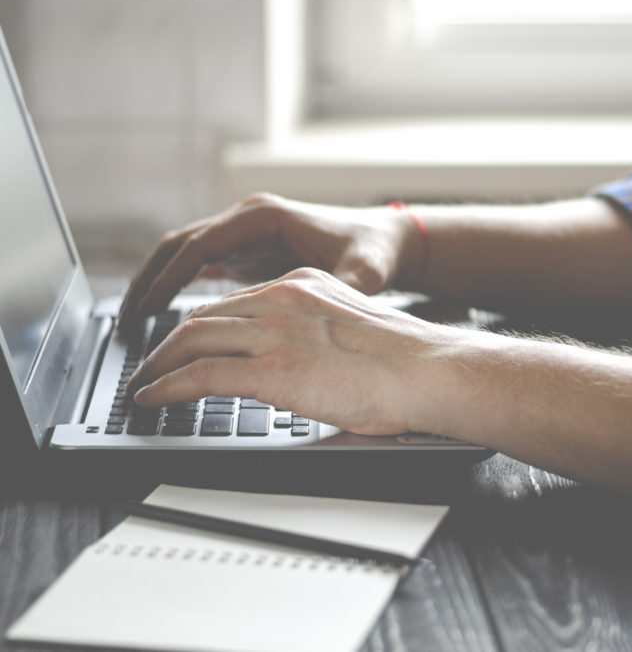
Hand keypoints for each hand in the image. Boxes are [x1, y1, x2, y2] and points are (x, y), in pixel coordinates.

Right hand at [117, 193, 419, 330]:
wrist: (386, 241)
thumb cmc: (374, 252)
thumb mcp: (364, 272)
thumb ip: (347, 287)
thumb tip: (340, 305)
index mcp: (265, 216)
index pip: (200, 243)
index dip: (169, 277)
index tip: (146, 309)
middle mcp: (248, 219)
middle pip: (179, 245)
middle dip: (149, 281)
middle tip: (125, 322)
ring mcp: (245, 233)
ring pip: (184, 254)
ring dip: (157, 284)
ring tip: (135, 324)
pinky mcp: (249, 250)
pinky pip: (201, 266)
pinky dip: (179, 288)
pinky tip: (166, 320)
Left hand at [126, 268, 454, 434]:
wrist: (432, 371)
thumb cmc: (411, 363)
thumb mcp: (356, 330)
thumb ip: (322, 337)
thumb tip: (310, 368)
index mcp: (307, 287)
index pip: (238, 300)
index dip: (205, 324)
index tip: (192, 341)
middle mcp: (285, 299)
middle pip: (205, 315)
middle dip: (172, 341)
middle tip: (155, 363)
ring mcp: (276, 332)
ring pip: (192, 339)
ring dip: (159, 364)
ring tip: (145, 383)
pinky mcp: (272, 369)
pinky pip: (199, 374)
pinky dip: (167, 387)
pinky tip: (154, 399)